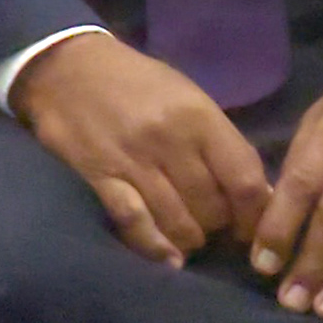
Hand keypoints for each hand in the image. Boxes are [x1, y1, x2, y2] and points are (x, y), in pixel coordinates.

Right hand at [5, 29, 273, 264]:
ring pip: (178, 220)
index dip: (255, 215)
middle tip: (214, 227)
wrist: (65, 65)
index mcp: (199, 117)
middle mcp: (170, 141)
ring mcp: (133, 160)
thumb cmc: (136, 81)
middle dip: (219, 226)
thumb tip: (258, 193)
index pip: (244, 180)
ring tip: (189, 238)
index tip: (253, 228)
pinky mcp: (100, 175)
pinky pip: (134, 220)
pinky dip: (153, 245)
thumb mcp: (187, 97)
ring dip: (189, 239)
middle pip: (212, 207)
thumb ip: (220, 142)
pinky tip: (166, 257)